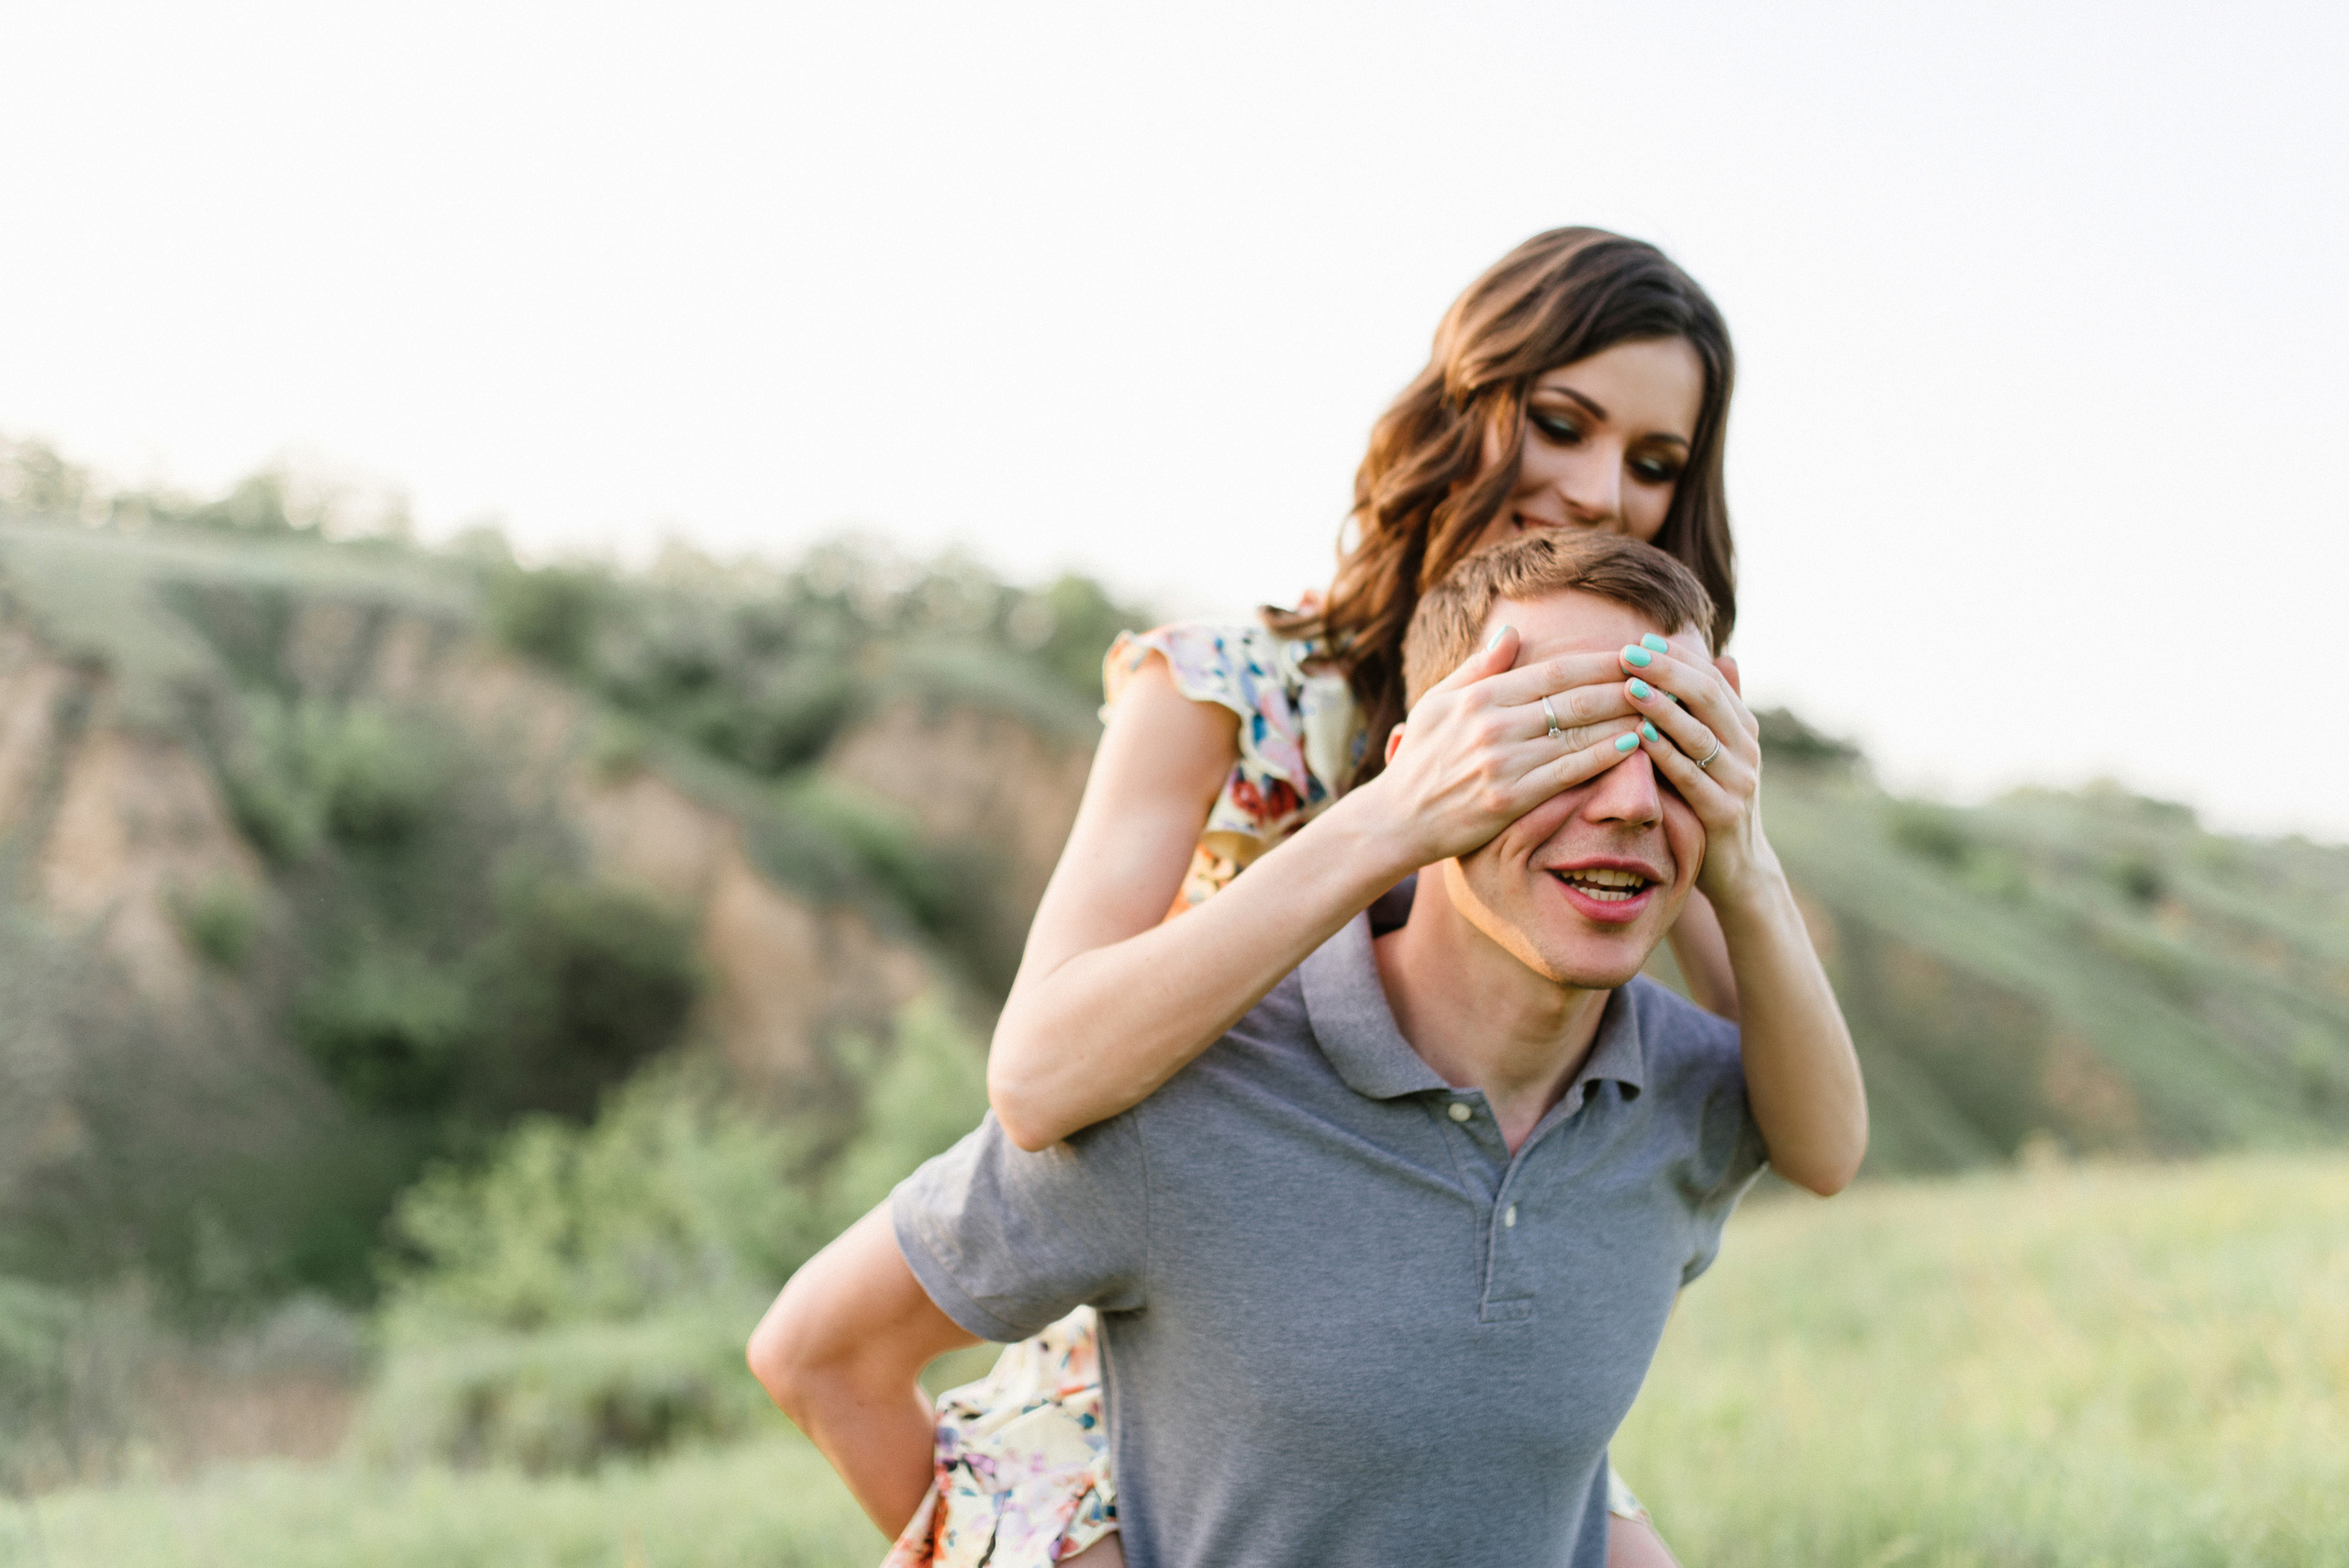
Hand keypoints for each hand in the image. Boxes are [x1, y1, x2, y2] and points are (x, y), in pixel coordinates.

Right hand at [1355, 625, 1642, 869]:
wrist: (1395, 821)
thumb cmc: (1418, 759)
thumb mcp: (1436, 704)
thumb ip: (1477, 668)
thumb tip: (1512, 633)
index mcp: (1478, 697)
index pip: (1554, 670)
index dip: (1599, 661)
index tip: (1635, 653)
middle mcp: (1492, 725)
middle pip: (1574, 697)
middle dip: (1623, 684)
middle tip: (1663, 676)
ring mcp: (1501, 762)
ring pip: (1577, 733)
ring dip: (1623, 717)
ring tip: (1660, 707)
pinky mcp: (1508, 799)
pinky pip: (1568, 772)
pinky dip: (1603, 756)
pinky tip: (1632, 744)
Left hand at [1617, 634, 1776, 905]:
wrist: (1737, 867)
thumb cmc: (1711, 798)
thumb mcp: (1713, 750)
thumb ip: (1709, 706)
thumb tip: (1709, 648)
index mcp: (1741, 726)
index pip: (1711, 677)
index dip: (1679, 655)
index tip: (1643, 638)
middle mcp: (1745, 748)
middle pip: (1707, 697)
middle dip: (1667, 671)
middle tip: (1628, 652)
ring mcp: (1739, 780)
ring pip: (1699, 734)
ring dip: (1663, 707)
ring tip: (1630, 685)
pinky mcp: (1723, 813)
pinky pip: (1691, 777)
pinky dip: (1666, 754)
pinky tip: (1639, 736)